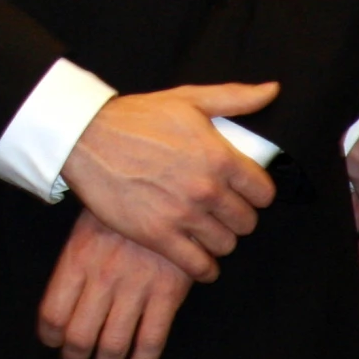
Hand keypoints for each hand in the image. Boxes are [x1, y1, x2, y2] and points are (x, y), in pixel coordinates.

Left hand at [37, 208, 191, 358]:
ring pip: (113, 345)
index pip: (53, 313)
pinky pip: (151, 342)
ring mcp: (136, 287)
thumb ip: (74, 262)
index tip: (54, 343)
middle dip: (75, 358)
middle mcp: (103, 277)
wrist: (169, 185)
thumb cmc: (122, 204)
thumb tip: (60, 303)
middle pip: (79, 336)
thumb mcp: (87, 224)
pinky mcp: (168, 293)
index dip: (50, 337)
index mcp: (77, 258)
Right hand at [60, 83, 279, 280]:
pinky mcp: (157, 236)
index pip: (264, 194)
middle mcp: (206, 189)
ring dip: (217, 240)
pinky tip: (196, 257)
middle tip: (219, 211)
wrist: (85, 137)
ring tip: (204, 230)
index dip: (255, 194)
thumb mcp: (187, 99)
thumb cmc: (137, 117)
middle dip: (236, 218)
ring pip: (225, 246)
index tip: (241, 193)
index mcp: (219, 156)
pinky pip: (199, 267)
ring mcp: (182, 215)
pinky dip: (203, 268)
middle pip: (246, 223)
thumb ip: (235, 98)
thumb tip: (273, 90)